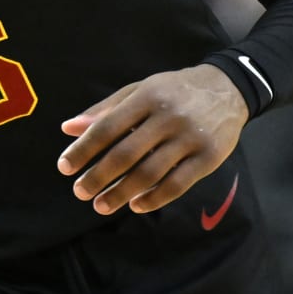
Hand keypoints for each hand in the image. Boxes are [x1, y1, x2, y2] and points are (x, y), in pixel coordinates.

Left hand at [58, 65, 249, 214]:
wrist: (228, 87)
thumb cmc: (174, 91)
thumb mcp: (139, 90)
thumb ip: (104, 110)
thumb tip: (68, 128)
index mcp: (146, 97)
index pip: (107, 127)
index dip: (83, 149)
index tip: (64, 167)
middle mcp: (168, 117)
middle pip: (126, 154)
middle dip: (99, 176)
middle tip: (79, 192)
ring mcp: (190, 138)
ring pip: (150, 173)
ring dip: (121, 193)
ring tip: (101, 205)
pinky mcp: (209, 157)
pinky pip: (178, 185)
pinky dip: (154, 199)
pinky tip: (136, 205)